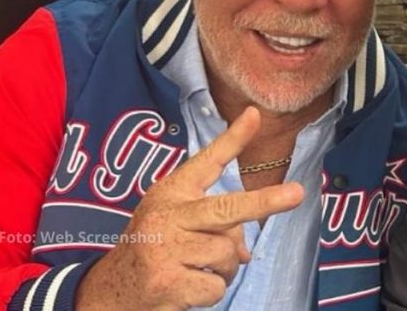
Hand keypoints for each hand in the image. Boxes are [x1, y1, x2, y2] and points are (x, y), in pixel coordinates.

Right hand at [75, 107, 304, 309]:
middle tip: (297, 194)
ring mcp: (166, 249)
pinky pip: (216, 286)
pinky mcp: (168, 281)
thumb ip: (215, 226)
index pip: (206, 162)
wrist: (110, 291)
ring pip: (227, 254)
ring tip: (195, 269)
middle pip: (227, 208)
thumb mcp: (177, 226)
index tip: (254, 115)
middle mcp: (168, 216)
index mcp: (171, 194)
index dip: (232, 139)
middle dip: (264, 202)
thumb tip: (246, 252)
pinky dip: (210, 292)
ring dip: (223, 269)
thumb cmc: (153, 250)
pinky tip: (186, 289)